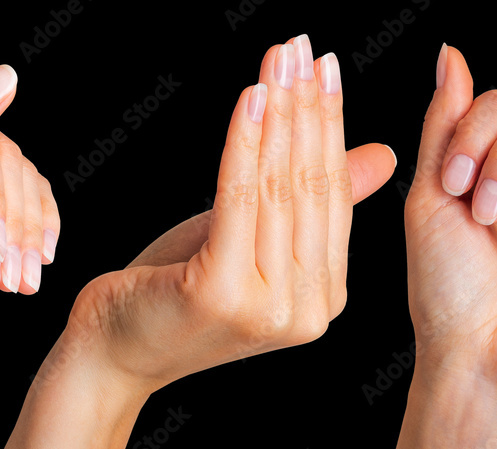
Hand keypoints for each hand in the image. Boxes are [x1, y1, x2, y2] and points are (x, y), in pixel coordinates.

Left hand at [58, 36, 394, 395]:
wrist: (113, 351)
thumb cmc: (175, 292)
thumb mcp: (252, 239)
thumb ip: (313, 201)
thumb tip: (383, 156)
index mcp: (324, 298)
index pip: (333, 196)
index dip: (330, 126)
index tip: (324, 67)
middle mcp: (307, 310)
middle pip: (309, 188)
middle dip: (306, 108)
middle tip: (302, 49)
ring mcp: (268, 308)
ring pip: (277, 188)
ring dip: (278, 113)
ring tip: (279, 59)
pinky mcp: (224, 293)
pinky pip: (238, 199)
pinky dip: (244, 141)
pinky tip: (251, 97)